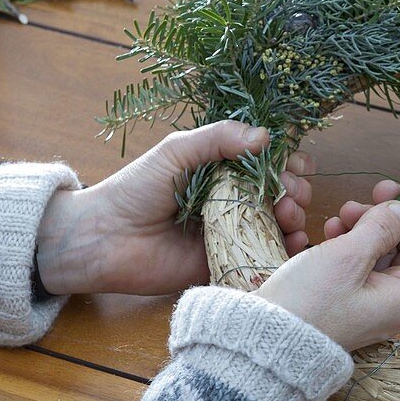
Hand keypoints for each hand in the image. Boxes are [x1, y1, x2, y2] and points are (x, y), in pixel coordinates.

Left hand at [36, 121, 314, 295]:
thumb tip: (266, 137)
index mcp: (224, 170)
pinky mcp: (227, 263)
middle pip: (283, 193)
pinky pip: (265, 257)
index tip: (294, 165)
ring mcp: (233, 233)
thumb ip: (218, 138)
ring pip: (280, 224)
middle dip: (296, 191)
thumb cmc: (135, 188)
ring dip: (296, 217)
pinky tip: (294, 243)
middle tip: (288, 195)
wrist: (103, 238)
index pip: (270, 162)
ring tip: (288, 217)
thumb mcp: (177, 151)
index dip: (289, 162)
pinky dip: (287, 250)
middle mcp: (234, 200)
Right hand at [254, 181, 399, 350]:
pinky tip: (331, 227)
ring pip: (384, 252)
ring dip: (370, 225)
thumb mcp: (347, 257)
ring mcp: (370, 302)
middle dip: (397, 215)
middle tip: (378, 189)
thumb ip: (380, 228)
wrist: (261, 342)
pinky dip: (352, 240)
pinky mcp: (346, 299)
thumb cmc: (307, 304)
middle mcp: (394, 303)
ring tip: (345, 210)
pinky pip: (360, 262)